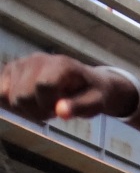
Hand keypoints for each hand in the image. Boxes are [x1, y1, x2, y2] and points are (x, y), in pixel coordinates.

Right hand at [0, 54, 139, 121]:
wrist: (86, 81)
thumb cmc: (92, 93)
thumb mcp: (96, 103)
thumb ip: (80, 107)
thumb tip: (60, 112)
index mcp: (61, 65)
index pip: (43, 87)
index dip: (49, 105)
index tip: (60, 110)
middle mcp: (37, 60)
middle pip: (22, 95)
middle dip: (38, 111)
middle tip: (53, 111)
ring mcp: (21, 64)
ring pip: (9, 97)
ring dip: (27, 109)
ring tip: (44, 105)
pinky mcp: (10, 70)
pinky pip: (0, 93)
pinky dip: (13, 105)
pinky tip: (30, 104)